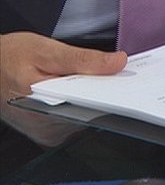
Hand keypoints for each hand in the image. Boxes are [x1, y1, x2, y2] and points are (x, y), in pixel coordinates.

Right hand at [0, 32, 126, 145]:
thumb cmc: (10, 57)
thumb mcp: (46, 50)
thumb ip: (83, 59)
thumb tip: (117, 62)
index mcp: (43, 103)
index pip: (91, 105)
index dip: (113, 95)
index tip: (131, 85)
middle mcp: (46, 125)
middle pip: (91, 114)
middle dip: (107, 97)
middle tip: (120, 80)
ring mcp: (48, 133)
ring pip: (86, 119)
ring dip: (96, 102)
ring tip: (101, 85)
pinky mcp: (48, 134)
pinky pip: (77, 122)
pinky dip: (85, 107)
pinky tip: (86, 94)